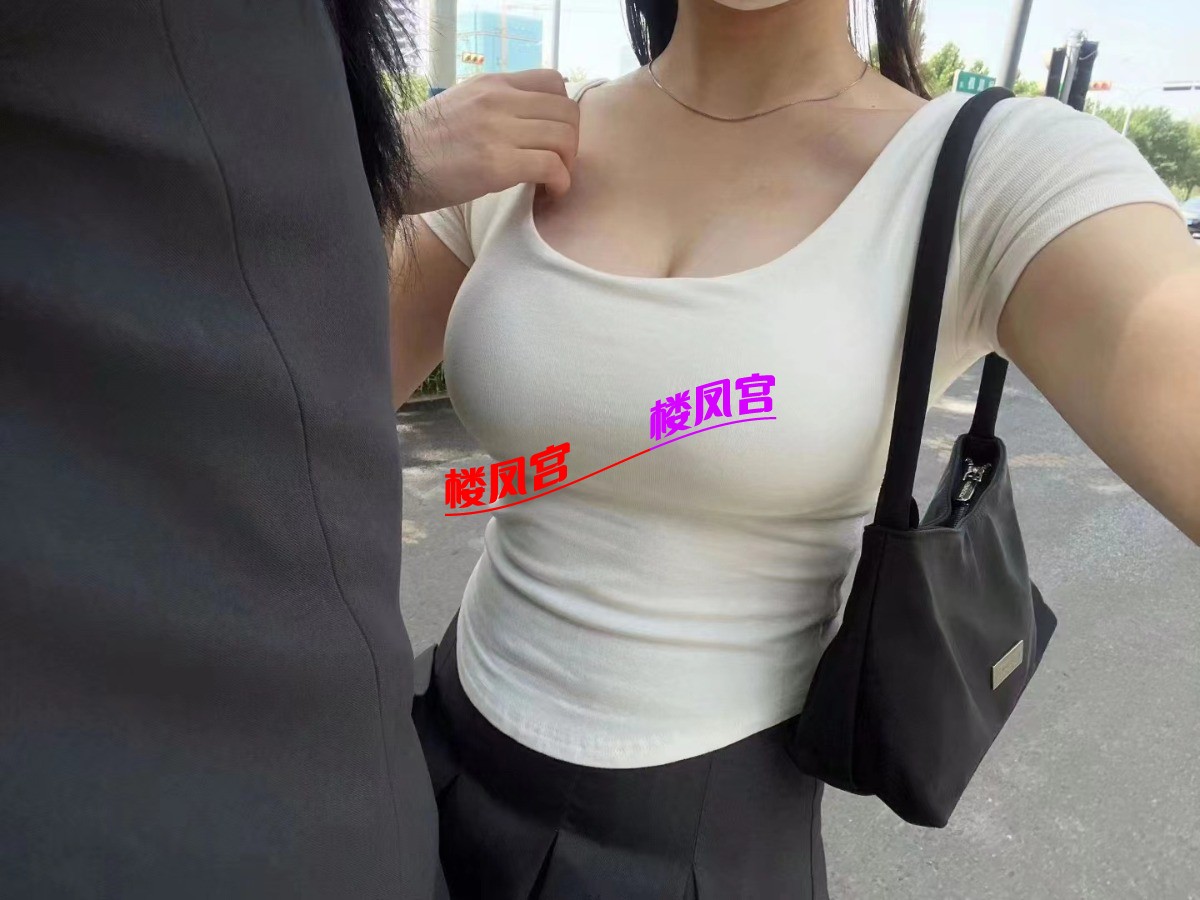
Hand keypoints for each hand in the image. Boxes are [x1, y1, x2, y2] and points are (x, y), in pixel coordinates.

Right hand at [401, 70, 580, 214]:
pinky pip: (551, 167)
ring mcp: (498, 131)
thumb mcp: (461, 106)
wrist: (390, 166)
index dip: (562, 112)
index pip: (553, 82)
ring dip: (568, 164)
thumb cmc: (422, 146)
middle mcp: (498, 100)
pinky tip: (549, 193)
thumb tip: (528, 124)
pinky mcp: (496, 165)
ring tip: (553, 181)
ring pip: (564, 138)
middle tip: (558, 164)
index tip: (553, 137)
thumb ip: (495, 107)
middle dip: (571, 142)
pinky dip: (560, 183)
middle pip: (567, 111)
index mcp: (491, 84)